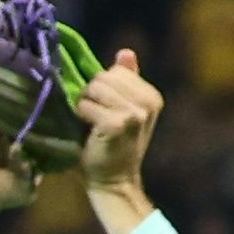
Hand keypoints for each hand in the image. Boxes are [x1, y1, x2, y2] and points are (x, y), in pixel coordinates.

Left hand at [75, 48, 158, 229]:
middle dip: (92, 94)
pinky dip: (81, 115)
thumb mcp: (123, 109)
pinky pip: (87, 104)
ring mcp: (135, 112)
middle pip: (104, 76)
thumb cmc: (113, 146)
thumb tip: (126, 52)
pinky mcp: (118, 123)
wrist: (113, 182)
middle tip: (94, 118)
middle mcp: (148, 102)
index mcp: (152, 95)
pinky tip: (89, 130)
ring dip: (85, 104)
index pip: (117, 70)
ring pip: (94, 87)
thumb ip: (125, 80)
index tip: (105, 109)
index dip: (103, 87)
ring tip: (91, 123)